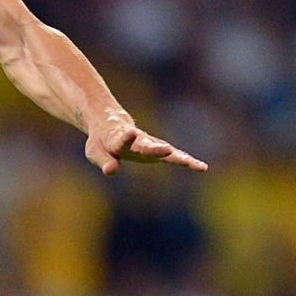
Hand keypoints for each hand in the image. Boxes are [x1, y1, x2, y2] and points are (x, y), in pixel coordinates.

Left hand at [85, 117, 208, 175]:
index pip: (121, 140)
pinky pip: (173, 156)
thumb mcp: (94, 152)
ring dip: (176, 157)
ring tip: (191, 163)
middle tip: (167, 150)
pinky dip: (185, 161)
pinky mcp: (158, 150)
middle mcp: (137, 140)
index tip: (131, 132)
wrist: (112, 125)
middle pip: (146, 145)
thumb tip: (111, 170)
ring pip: (164, 150)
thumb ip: (103, 161)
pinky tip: (201, 167)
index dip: (126, 138)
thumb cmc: (101, 142)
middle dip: (155, 149)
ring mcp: (150, 144)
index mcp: (117, 140)